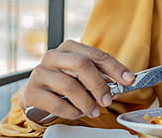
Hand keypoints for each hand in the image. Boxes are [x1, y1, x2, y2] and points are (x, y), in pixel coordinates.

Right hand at [19, 39, 134, 119]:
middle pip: (82, 65)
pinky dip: (72, 111)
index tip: (129, 80)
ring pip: (70, 86)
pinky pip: (57, 103)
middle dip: (99, 85)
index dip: (115, 67)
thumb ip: (102, 75)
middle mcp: (53, 56)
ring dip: (87, 102)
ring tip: (94, 110)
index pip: (96, 55)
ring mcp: (40, 73)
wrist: (37, 96)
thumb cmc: (66, 82)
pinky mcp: (32, 92)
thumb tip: (125, 81)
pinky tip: (77, 113)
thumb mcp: (83, 75)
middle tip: (108, 100)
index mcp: (69, 47)